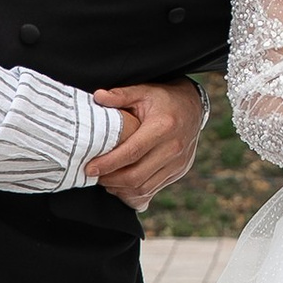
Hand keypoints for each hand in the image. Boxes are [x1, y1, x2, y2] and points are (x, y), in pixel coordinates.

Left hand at [84, 78, 206, 208]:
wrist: (193, 106)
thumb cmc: (164, 98)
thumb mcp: (143, 91)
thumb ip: (120, 95)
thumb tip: (97, 97)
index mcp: (163, 127)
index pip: (132, 152)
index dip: (108, 164)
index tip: (90, 168)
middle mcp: (174, 148)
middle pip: (137, 176)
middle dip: (111, 180)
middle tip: (93, 175)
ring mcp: (179, 162)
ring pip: (144, 187)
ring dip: (121, 188)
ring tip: (104, 180)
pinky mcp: (179, 171)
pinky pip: (153, 189)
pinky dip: (133, 191)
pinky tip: (120, 184)